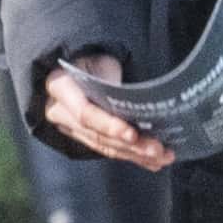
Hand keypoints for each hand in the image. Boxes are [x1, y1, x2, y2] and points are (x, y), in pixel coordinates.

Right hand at [40, 59, 180, 174]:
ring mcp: (71, 128)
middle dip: (130, 145)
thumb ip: (111, 82)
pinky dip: (132, 156)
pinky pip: (108, 150)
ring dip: (135, 154)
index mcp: (60, 87)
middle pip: (98, 135)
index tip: (132, 134)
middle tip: (157, 150)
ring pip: (105, 147)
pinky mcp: (85, 137)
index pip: (85, 113)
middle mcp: (60, 112)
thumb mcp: (101, 61)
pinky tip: (153, 161)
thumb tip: (134, 105)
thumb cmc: (92, 60)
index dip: (109, 125)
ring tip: (162, 157)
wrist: (79, 66)